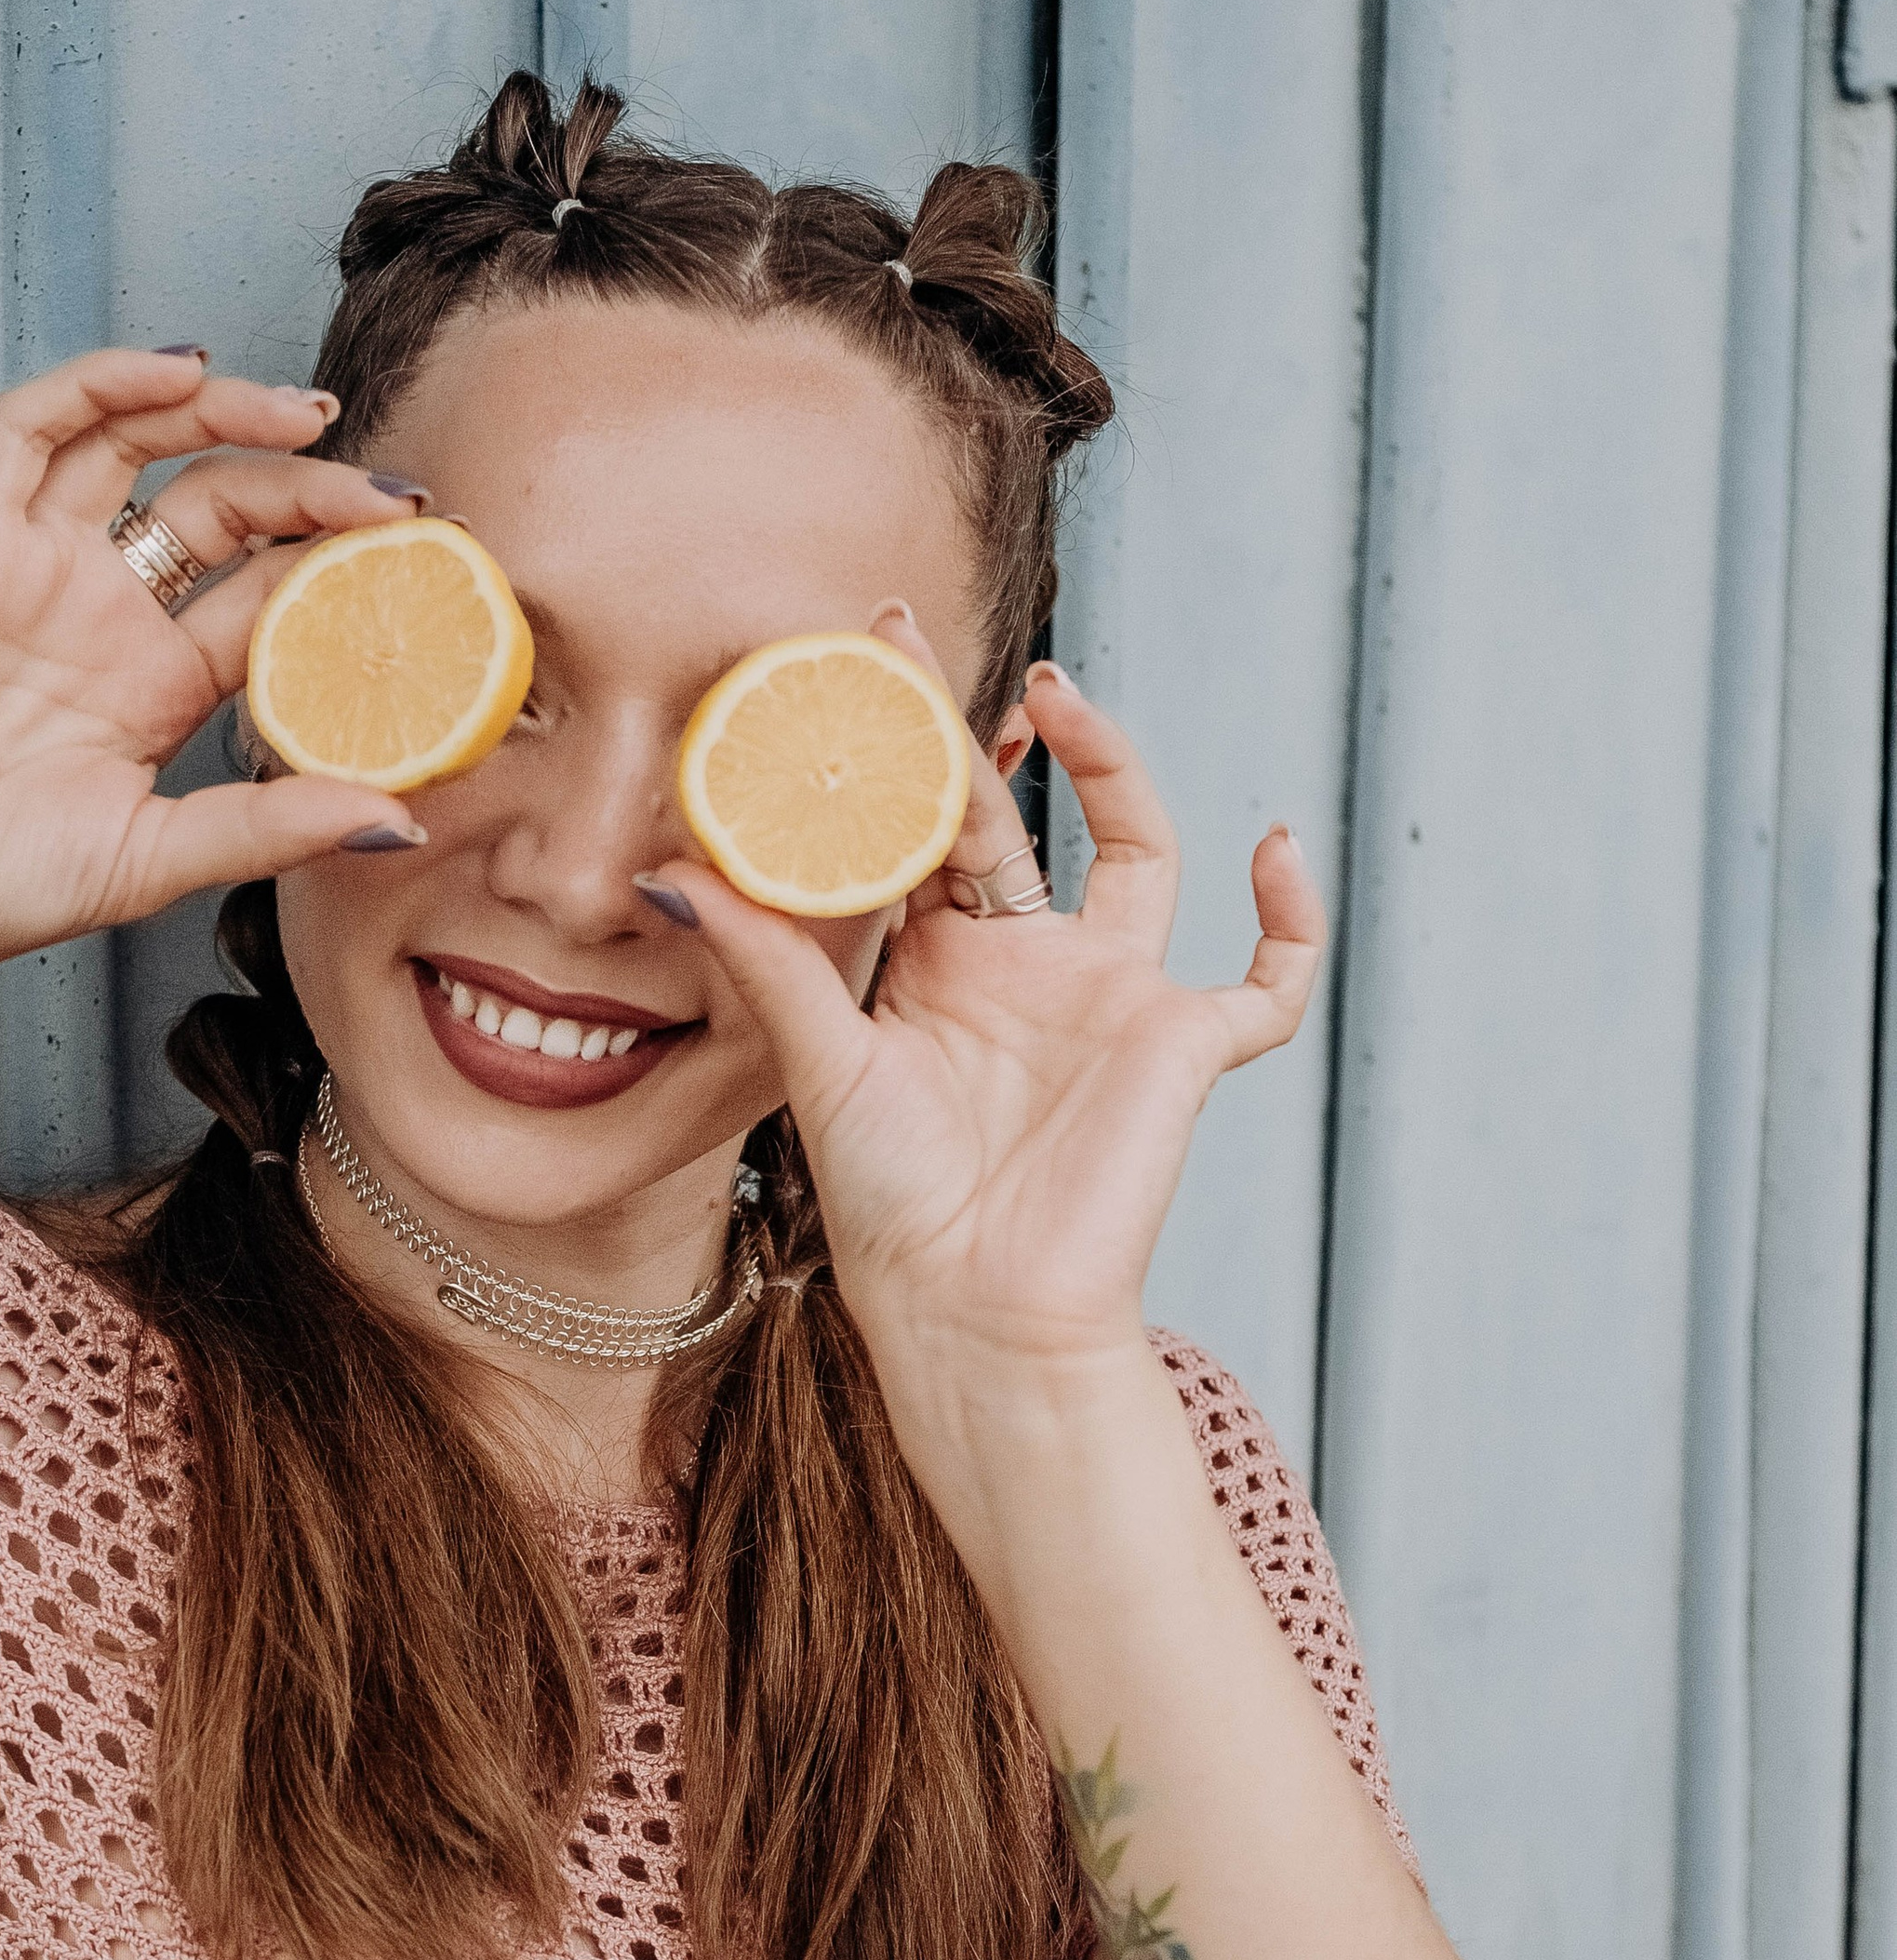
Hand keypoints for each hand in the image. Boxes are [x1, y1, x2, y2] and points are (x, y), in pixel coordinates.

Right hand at [0, 348, 425, 983]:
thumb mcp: (160, 857)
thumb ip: (274, 826)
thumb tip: (403, 822)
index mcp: (159, 683)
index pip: (273, 596)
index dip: (348, 572)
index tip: (430, 567)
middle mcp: (107, 610)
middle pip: (228, 509)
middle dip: (313, 491)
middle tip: (395, 499)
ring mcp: (39, 563)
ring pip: (145, 444)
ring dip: (228, 412)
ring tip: (310, 417)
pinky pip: (36, 426)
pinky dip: (107, 383)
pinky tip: (182, 371)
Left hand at [643, 615, 1324, 1425]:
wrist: (977, 1318)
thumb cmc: (894, 1212)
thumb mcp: (820, 1065)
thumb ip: (766, 961)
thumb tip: (668, 870)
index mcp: (937, 965)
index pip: (920, 824)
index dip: (899, 740)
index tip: (863, 646)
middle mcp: (1026, 964)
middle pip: (1019, 814)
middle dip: (984, 727)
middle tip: (925, 641)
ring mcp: (1111, 1000)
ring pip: (1144, 852)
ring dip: (1116, 767)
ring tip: (1058, 698)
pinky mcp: (1183, 1049)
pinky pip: (1267, 981)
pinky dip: (1291, 921)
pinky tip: (1275, 848)